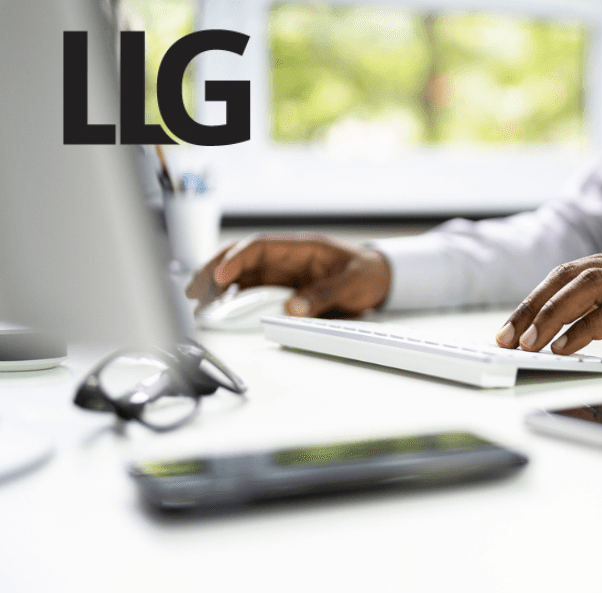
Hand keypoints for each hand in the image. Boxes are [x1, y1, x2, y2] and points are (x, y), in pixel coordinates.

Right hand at [185, 233, 391, 317]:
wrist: (381, 278)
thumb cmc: (368, 273)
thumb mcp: (353, 283)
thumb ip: (324, 295)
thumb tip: (294, 308)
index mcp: (301, 248)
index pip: (260, 246)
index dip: (237, 259)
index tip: (221, 276)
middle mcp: (286, 258)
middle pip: (241, 258)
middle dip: (214, 271)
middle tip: (194, 292)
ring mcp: (282, 273)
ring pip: (240, 274)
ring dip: (217, 286)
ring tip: (198, 304)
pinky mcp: (282, 288)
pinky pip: (251, 290)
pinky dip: (232, 298)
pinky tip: (217, 309)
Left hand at [495, 248, 601, 354]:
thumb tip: (562, 331)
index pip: (563, 276)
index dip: (532, 302)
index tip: (507, 330)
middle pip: (566, 277)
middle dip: (531, 309)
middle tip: (507, 338)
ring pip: (585, 286)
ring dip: (551, 316)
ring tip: (530, 345)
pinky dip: (583, 329)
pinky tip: (564, 348)